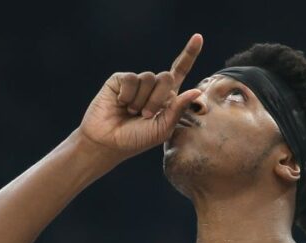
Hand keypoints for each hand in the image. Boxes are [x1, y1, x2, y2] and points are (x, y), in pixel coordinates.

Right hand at [77, 34, 203, 159]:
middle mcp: (152, 87)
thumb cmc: (136, 139)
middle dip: (159, 98)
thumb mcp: (162, 129)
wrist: (108, 142)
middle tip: (146, 115)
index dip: (189, 54)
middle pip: (166, 76)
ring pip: (149, 78)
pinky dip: (127, 95)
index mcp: (166, 97)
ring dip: (141, 100)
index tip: (198, 38)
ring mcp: (136, 83)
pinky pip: (131, 79)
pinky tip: (120, 103)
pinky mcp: (120, 80)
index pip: (180, 71)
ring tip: (131, 112)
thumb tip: (197, 91)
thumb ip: (178, 109)